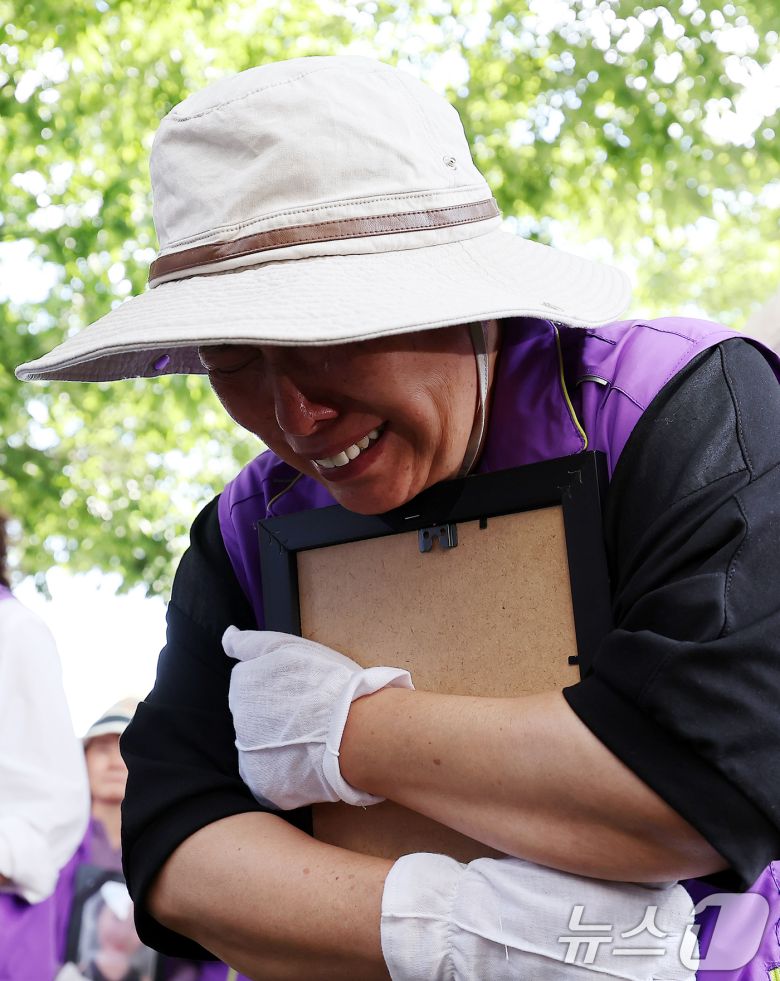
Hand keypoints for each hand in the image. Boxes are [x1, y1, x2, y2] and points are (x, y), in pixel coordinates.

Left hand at [224, 627, 413, 809]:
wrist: (355, 730)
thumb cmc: (328, 683)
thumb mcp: (287, 647)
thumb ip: (249, 643)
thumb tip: (227, 637)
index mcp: (243, 686)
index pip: (250, 684)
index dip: (279, 686)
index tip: (301, 690)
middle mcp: (239, 721)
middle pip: (254, 716)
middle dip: (276, 715)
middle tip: (309, 714)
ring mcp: (250, 756)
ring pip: (261, 747)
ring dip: (280, 744)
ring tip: (313, 738)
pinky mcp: (264, 784)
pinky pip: (269, 778)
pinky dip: (285, 772)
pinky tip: (308, 761)